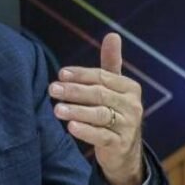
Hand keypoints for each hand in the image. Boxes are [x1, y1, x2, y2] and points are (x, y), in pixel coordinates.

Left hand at [49, 33, 144, 184]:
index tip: (60, 74)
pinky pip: (102, 136)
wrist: (124, 151)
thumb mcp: (114, 88)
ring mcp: (128, 126)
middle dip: (74, 91)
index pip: (102, 77)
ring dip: (77, 111)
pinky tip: (70, 127)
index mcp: (130, 88)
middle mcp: (132, 105)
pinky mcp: (120, 145)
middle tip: (52, 89)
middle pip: (99, 94)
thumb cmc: (114, 112)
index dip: (81, 75)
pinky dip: (86, 131)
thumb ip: (110, 64)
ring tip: (56, 109)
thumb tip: (112, 34)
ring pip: (100, 115)